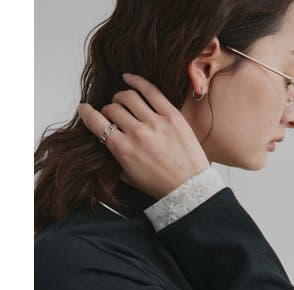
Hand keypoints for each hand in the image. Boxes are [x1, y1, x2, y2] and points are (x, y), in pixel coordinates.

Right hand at [77, 73, 209, 199]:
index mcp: (123, 149)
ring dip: (120, 96)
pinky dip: (137, 81)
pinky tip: (129, 78)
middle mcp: (136, 133)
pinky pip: (151, 91)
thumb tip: (108, 144)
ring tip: (122, 100)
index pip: (96, 122)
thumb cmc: (161, 184)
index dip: (86, 112)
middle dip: (108, 109)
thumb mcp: (129, 177)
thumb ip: (115, 160)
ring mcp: (155, 122)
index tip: (85, 108)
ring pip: (128, 97)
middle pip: (112, 109)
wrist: (189, 187)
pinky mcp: (172, 116)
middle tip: (112, 113)